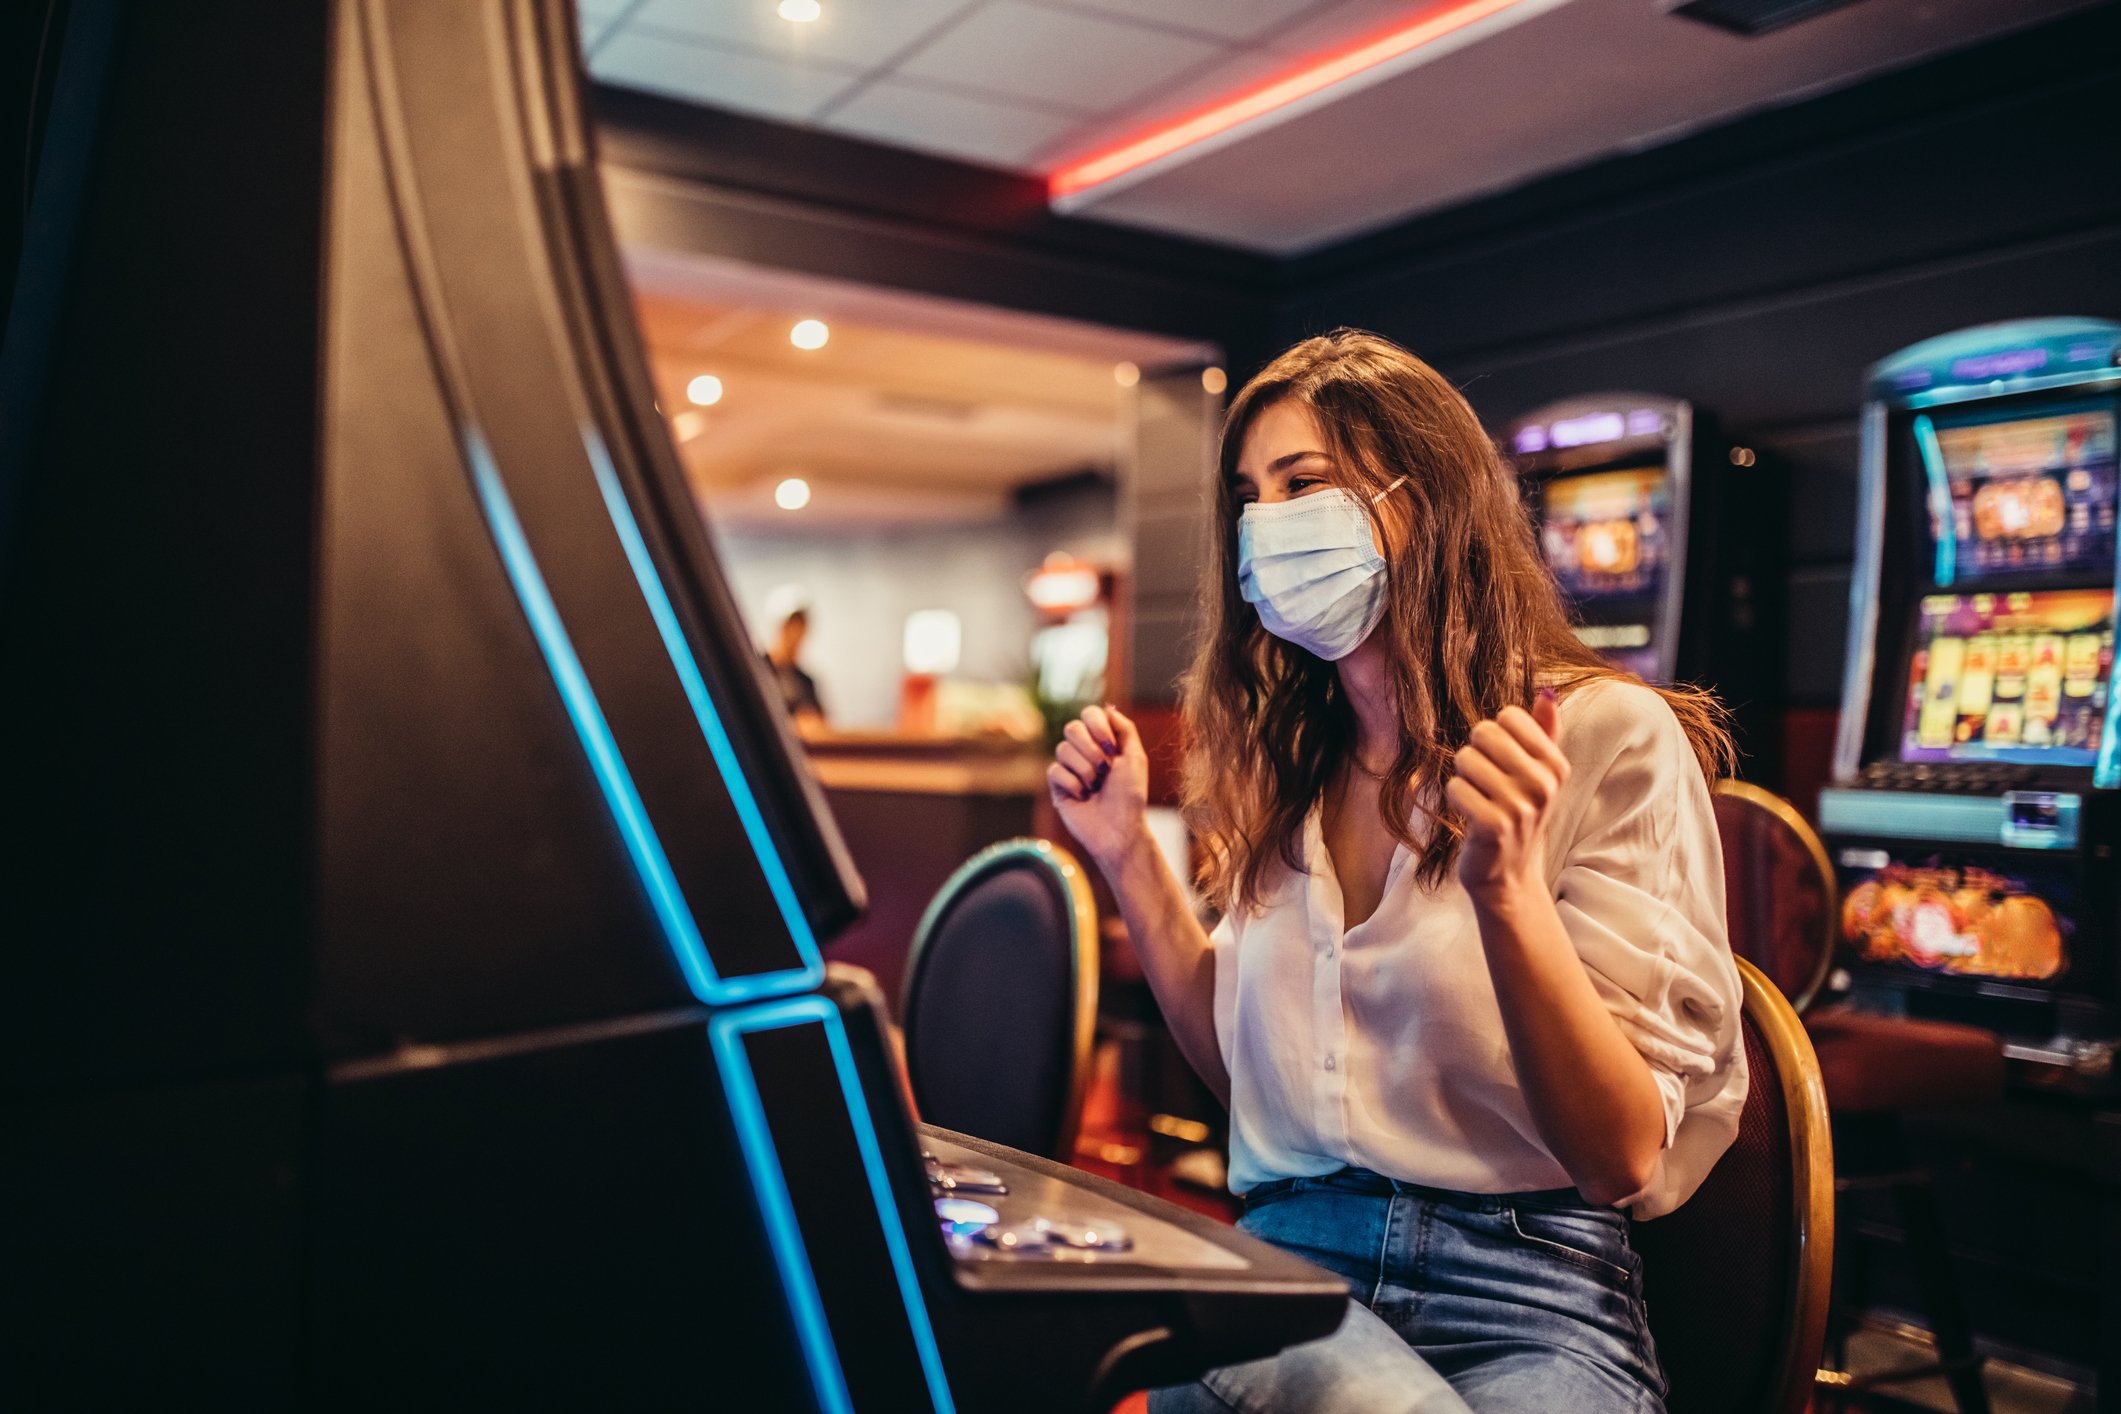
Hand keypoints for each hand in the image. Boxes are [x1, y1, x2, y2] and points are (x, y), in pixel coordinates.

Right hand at [1047, 704, 1149, 867]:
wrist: (1119, 829)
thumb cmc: (1130, 797)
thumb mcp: (1136, 758)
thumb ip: (1125, 729)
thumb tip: (1108, 708)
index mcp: (1103, 743)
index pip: (1089, 715)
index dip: (1097, 727)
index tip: (1111, 748)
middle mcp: (1084, 752)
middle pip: (1071, 728)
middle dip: (1090, 750)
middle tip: (1105, 769)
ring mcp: (1069, 768)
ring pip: (1062, 749)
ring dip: (1085, 770)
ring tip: (1095, 787)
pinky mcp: (1057, 786)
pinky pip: (1054, 770)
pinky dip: (1073, 784)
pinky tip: (1083, 797)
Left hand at [1446, 691, 1569, 901]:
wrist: (1507, 872)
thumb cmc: (1516, 813)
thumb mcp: (1537, 772)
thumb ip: (1543, 731)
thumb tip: (1548, 692)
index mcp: (1556, 765)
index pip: (1509, 716)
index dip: (1494, 735)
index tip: (1502, 763)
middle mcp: (1544, 784)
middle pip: (1484, 733)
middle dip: (1475, 754)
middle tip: (1485, 783)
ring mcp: (1520, 806)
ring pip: (1465, 759)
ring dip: (1463, 778)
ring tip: (1479, 799)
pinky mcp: (1494, 826)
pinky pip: (1455, 788)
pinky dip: (1455, 799)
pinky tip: (1470, 816)